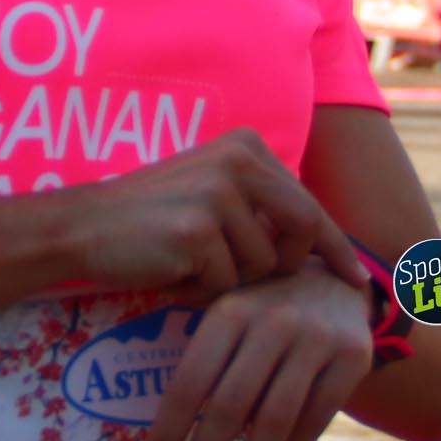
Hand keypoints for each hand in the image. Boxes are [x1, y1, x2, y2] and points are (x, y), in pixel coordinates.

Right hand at [39, 131, 368, 309]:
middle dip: (293, 268)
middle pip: (304, 229)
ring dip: (229, 281)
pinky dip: (200, 291)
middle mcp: (238, 160)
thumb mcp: (210, 197)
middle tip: (274, 293)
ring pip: (262, 265)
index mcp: (246, 147)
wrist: (82, 228)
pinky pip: (226, 282)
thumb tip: (319, 249)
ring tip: (188, 265)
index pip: (309, 203)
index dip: (336, 248)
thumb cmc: (148, 223)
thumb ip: (260, 210)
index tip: (359, 283)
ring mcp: (218, 192)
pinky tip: (170, 271)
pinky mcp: (198, 228)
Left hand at [149, 267, 373, 440]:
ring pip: (275, 421)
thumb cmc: (265, 310)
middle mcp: (273, 321)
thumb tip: (168, 435)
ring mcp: (317, 339)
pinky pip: (314, 421)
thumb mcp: (230, 311)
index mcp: (229, 310)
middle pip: (230, 407)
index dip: (169, 433)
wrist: (337, 286)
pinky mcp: (353, 358)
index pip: (190, 383)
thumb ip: (204, 357)